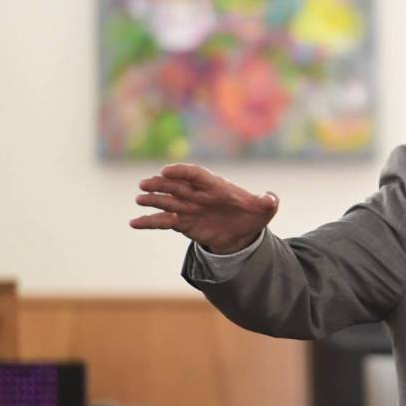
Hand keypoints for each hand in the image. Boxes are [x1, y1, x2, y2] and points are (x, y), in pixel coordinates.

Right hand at [130, 164, 278, 253]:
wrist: (242, 234)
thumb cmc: (252, 215)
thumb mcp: (265, 210)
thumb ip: (268, 202)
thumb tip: (271, 199)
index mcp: (216, 186)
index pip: (196, 174)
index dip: (181, 172)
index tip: (166, 171)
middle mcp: (198, 195)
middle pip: (176, 186)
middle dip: (161, 184)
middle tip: (145, 184)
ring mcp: (188, 208)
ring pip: (167, 202)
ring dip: (153, 200)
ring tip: (140, 200)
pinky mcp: (182, 223)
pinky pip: (162, 221)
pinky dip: (148, 222)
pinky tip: (134, 223)